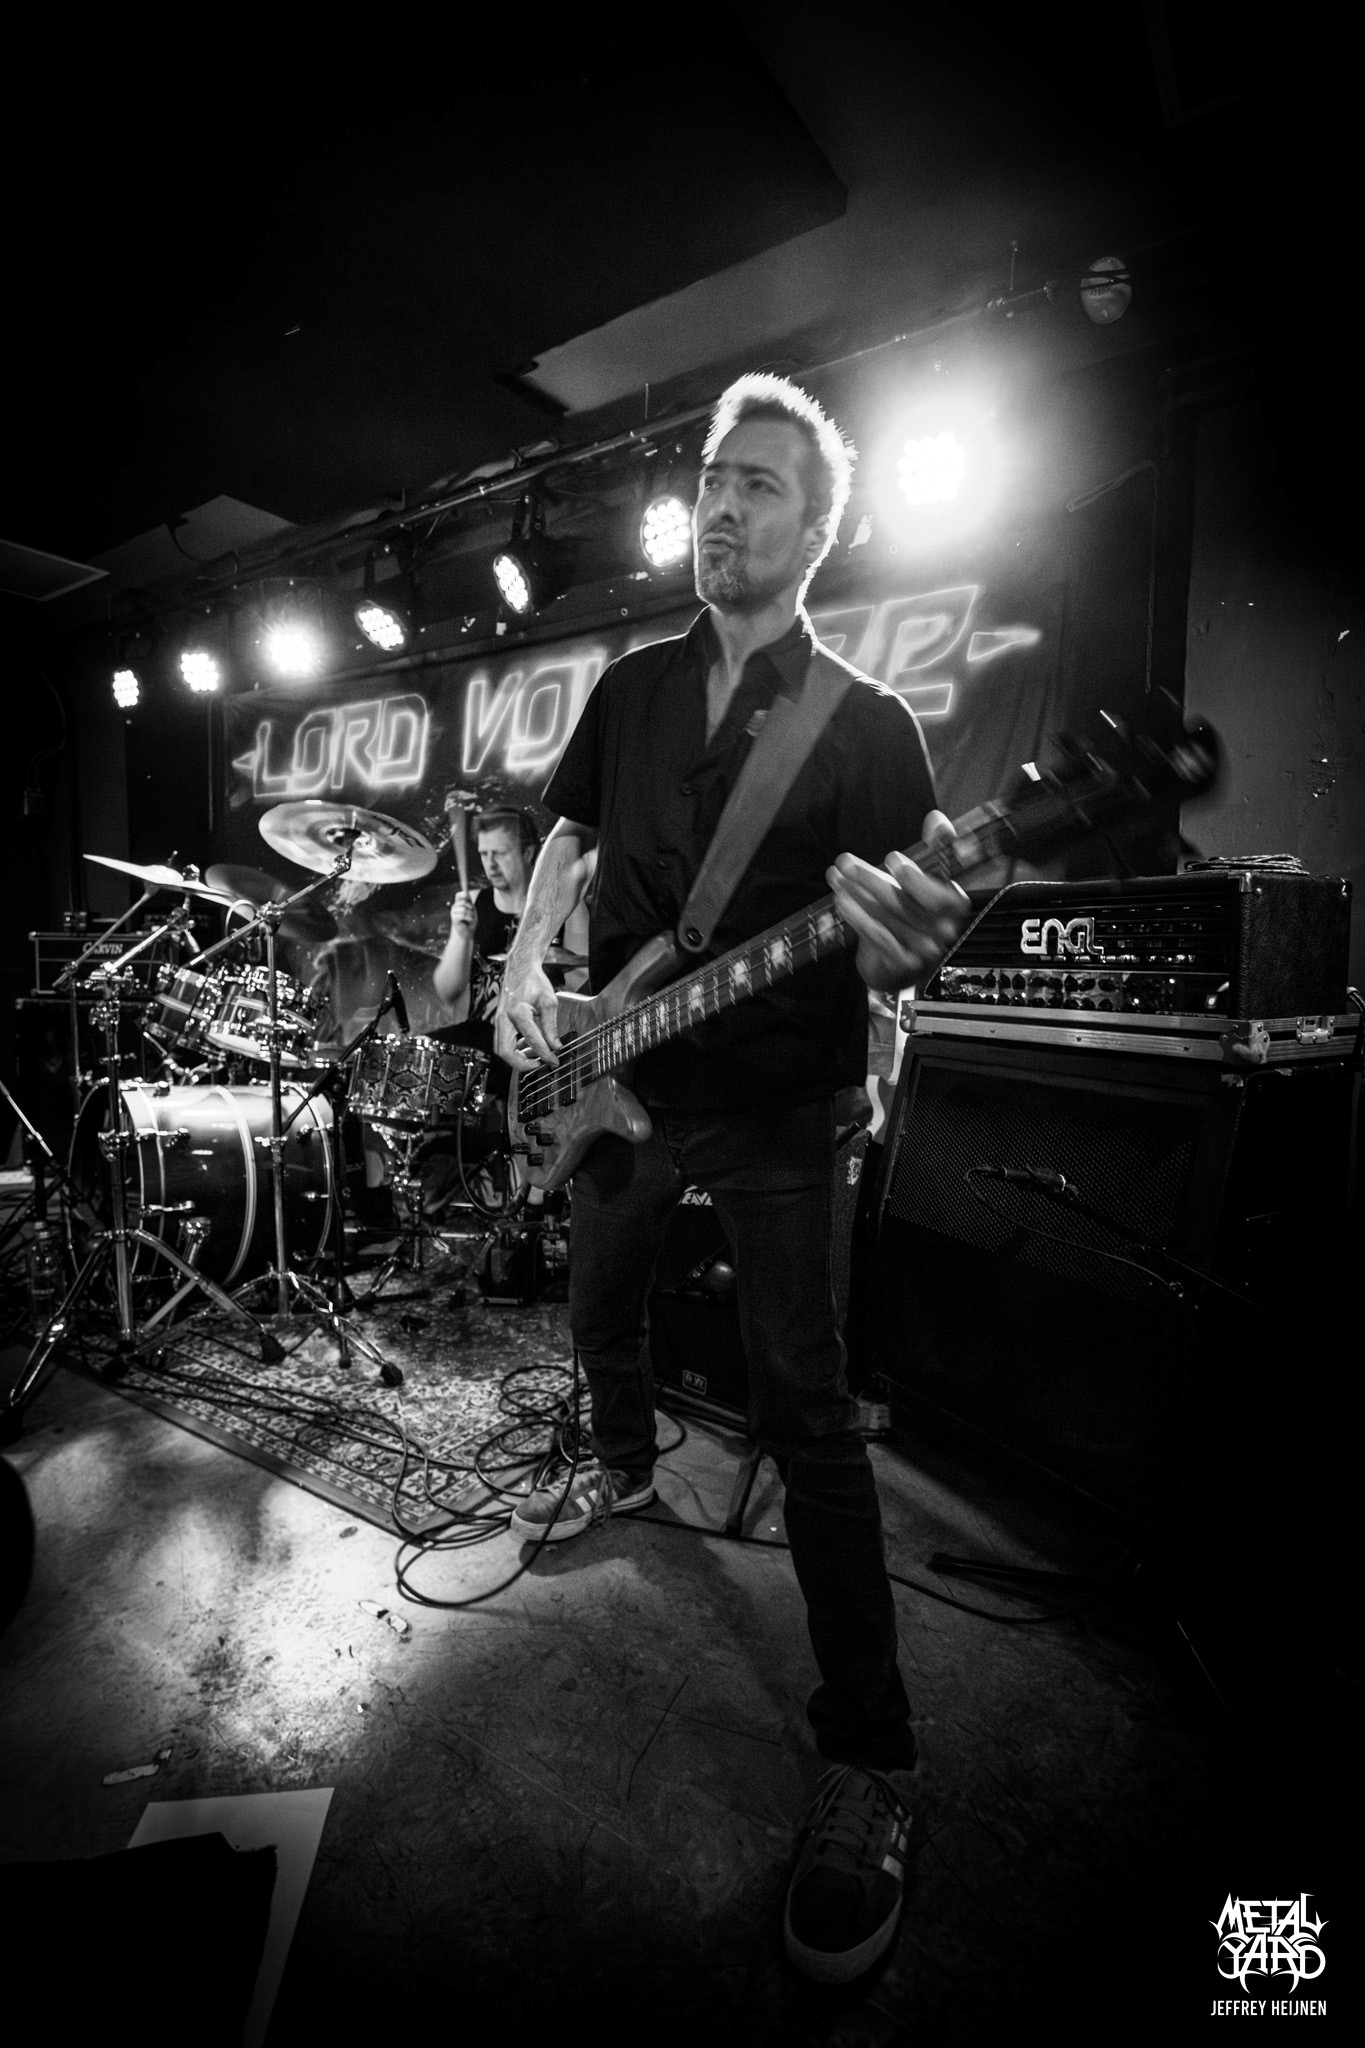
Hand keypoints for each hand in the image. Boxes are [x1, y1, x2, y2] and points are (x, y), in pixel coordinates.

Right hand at [448, 891, 475, 933]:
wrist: (468, 932)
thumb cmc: (470, 920)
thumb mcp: (471, 909)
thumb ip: (469, 901)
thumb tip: (467, 893)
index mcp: (458, 904)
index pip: (458, 895)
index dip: (463, 894)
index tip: (469, 897)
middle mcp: (454, 907)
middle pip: (463, 902)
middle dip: (471, 907)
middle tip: (471, 913)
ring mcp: (453, 913)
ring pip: (464, 909)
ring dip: (470, 915)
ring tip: (470, 919)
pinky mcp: (454, 919)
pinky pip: (463, 915)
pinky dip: (469, 919)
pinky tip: (468, 921)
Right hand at [496, 964, 560, 1070]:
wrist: (520, 970)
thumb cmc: (534, 982)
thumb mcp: (548, 1001)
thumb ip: (551, 1025)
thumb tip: (555, 1046)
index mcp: (518, 1012)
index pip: (532, 1040)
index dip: (545, 1054)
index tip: (554, 1061)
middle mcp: (503, 1019)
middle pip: (505, 1052)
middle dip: (522, 1064)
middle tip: (540, 1065)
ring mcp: (499, 1021)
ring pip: (501, 1049)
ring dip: (517, 1059)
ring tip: (536, 1059)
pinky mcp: (499, 1023)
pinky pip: (503, 1042)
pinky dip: (515, 1050)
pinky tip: (529, 1049)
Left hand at [827, 811, 968, 991]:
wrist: (899, 961)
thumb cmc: (912, 911)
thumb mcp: (924, 879)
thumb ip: (934, 850)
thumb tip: (937, 819)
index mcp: (955, 906)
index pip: (942, 894)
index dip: (916, 878)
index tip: (891, 859)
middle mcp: (944, 930)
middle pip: (904, 903)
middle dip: (870, 879)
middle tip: (844, 861)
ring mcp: (924, 949)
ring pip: (886, 916)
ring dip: (857, 893)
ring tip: (837, 875)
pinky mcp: (902, 962)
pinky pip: (876, 935)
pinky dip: (856, 916)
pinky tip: (841, 901)